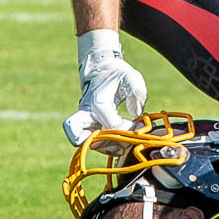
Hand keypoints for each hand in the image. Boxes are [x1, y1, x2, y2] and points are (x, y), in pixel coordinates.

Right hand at [66, 30, 147, 145]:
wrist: (102, 70)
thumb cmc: (117, 74)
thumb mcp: (130, 76)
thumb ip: (136, 92)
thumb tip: (136, 114)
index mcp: (97, 102)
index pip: (111, 125)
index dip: (127, 131)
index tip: (141, 127)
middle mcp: (86, 113)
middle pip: (78, 136)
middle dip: (102, 145)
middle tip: (122, 145)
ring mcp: (84, 120)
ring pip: (82, 142)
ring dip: (103, 148)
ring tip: (122, 146)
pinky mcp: (87, 125)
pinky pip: (88, 140)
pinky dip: (102, 146)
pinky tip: (118, 144)